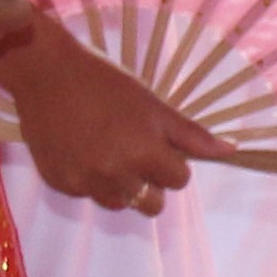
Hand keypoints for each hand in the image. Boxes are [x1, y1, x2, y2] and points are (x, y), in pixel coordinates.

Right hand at [0, 26, 207, 213]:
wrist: (46, 72)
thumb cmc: (106, 83)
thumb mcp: (153, 105)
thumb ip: (191, 135)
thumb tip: (230, 151)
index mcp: (144, 154)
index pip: (179, 180)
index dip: (173, 163)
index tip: (158, 144)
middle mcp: (114, 175)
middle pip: (152, 204)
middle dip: (152, 183)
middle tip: (135, 153)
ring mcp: (84, 182)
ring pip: (119, 204)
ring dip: (121, 185)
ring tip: (108, 151)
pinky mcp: (59, 183)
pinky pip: (87, 194)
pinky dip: (90, 179)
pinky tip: (82, 150)